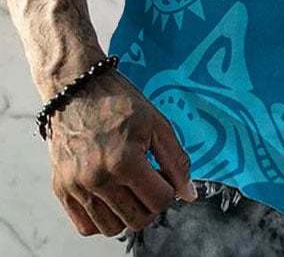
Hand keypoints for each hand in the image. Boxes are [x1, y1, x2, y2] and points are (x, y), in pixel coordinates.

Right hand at [47, 69, 196, 237]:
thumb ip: (177, 162)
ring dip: (126, 213)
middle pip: (137, 221)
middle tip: (146, 180)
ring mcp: (76, 186)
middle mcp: (97, 178)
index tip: (162, 173)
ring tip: (127, 185)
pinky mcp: (61, 189)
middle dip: (149, 204)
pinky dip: (101, 217)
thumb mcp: (157, 124)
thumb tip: (189, 195)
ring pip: (112, 228)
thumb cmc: (118, 102)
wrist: (77, 88)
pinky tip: (109, 193)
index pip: (159, 202)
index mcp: (124, 161)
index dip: (168, 189)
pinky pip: (86, 226)